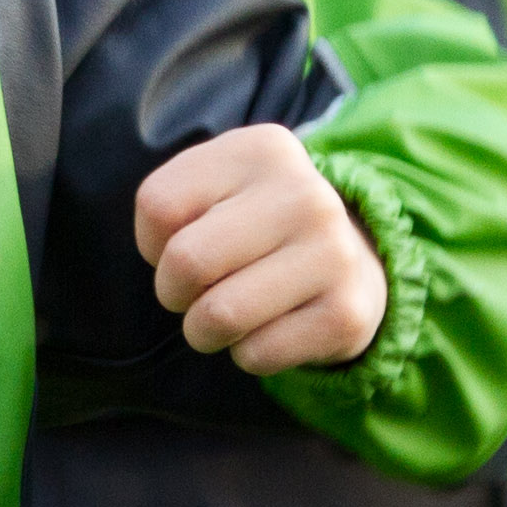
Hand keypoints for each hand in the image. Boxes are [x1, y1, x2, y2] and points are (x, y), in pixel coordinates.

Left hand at [133, 124, 387, 373]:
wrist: (353, 257)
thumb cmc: (256, 226)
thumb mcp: (216, 188)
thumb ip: (171, 208)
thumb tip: (174, 271)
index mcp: (264, 151)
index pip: (158, 205)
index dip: (152, 241)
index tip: (187, 240)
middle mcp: (307, 194)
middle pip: (186, 261)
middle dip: (173, 291)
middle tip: (196, 290)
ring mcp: (334, 254)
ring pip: (218, 315)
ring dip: (204, 331)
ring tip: (228, 315)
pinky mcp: (346, 314)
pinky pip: (256, 355)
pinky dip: (248, 353)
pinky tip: (273, 328)